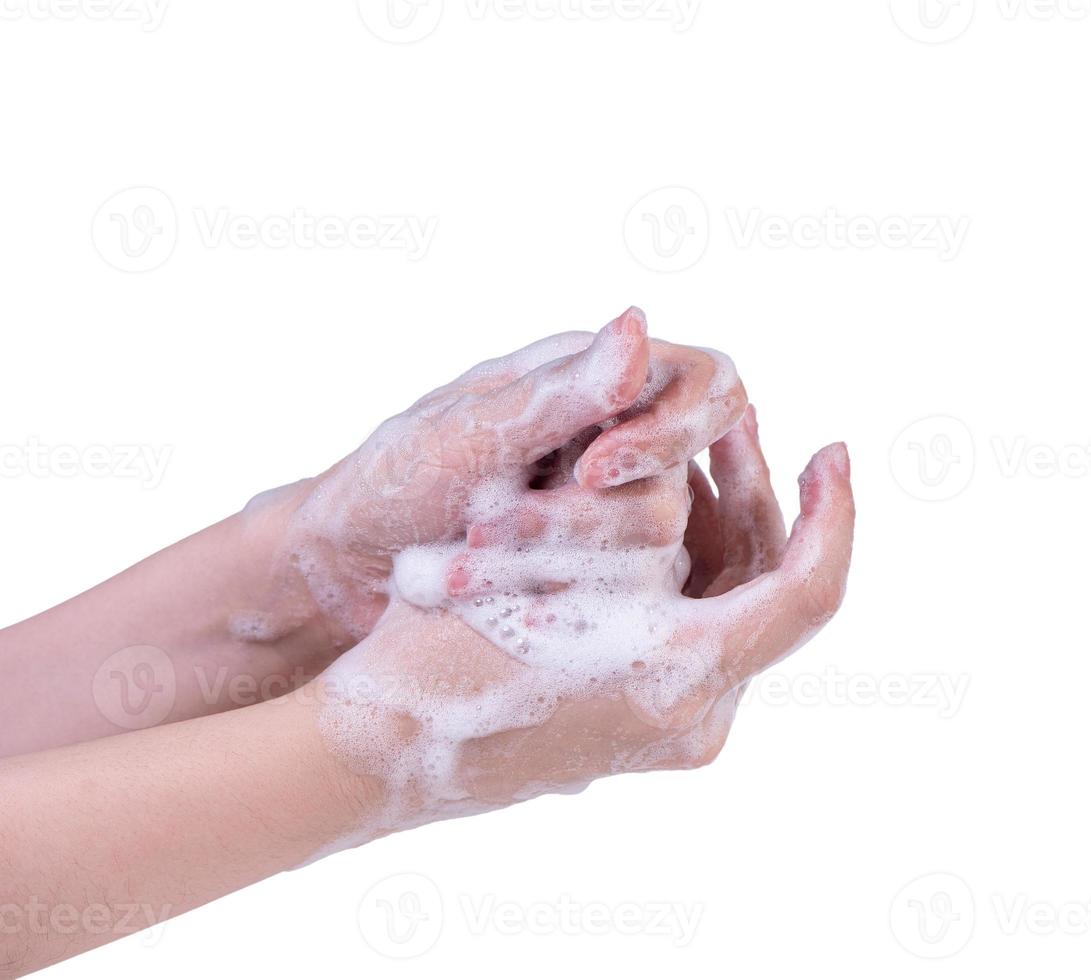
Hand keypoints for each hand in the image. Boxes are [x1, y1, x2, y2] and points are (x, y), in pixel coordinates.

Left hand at [253, 307, 746, 648]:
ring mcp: (606, 513)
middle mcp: (612, 441)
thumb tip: (639, 322)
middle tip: (505, 532)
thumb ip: (561, 394)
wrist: (342, 572)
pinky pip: (628, 590)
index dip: (677, 428)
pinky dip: (564, 599)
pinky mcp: (594, 574)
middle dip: (599, 517)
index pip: (704, 383)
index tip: (598, 473)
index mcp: (590, 382)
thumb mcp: (468, 437)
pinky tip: (506, 606)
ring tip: (465, 569)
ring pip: (659, 542)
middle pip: (686, 475)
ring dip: (558, 561)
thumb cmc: (388, 488)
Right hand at [312, 406, 853, 841]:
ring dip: (715, 526)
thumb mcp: (541, 559)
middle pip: (765, 592)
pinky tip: (645, 510)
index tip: (831, 450)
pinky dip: (682, 567)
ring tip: (682, 452)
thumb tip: (696, 461)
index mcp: (681, 679)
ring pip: (726, 609)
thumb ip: (636, 505)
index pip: (808, 593)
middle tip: (733, 423)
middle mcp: (691, 717)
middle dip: (755, 497)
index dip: (834, 515)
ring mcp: (666, 729)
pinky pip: (690, 632)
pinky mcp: (637, 724)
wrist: (377, 750)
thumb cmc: (439, 650)